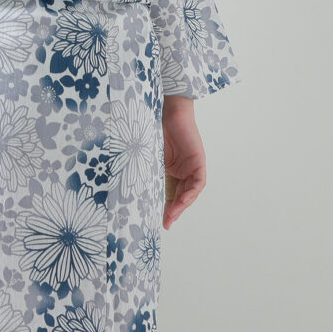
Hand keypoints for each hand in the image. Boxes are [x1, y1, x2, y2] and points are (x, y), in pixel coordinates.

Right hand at [161, 96, 205, 227]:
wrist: (164, 109)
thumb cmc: (154, 128)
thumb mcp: (149, 156)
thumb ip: (148, 171)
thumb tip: (133, 190)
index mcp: (171, 169)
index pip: (171, 193)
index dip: (167, 208)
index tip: (162, 222)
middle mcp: (182, 169)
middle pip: (181, 195)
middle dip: (175, 210)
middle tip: (167, 222)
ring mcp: (191, 165)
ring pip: (191, 191)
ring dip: (183, 204)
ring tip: (173, 214)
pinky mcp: (198, 160)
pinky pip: (198, 181)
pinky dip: (191, 192)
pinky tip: (184, 199)